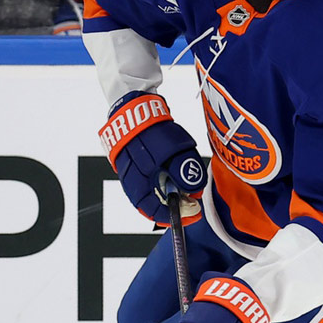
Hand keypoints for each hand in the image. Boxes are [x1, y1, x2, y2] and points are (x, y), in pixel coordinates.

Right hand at [99, 92, 206, 224]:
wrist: (135, 107)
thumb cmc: (154, 129)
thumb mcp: (177, 152)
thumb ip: (186, 173)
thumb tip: (194, 192)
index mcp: (138, 183)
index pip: (154, 212)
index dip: (175, 215)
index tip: (193, 212)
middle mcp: (131, 182)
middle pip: (152, 204)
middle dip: (174, 204)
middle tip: (192, 198)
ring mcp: (129, 172)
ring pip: (150, 192)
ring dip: (169, 191)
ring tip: (186, 184)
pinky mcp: (130, 163)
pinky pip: (147, 180)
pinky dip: (162, 181)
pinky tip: (173, 173)